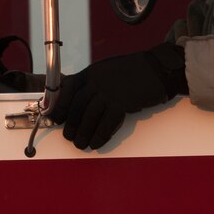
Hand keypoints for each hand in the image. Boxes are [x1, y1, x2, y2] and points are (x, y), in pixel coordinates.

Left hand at [49, 43, 187, 149]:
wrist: (158, 68)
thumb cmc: (133, 71)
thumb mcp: (107, 70)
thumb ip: (92, 82)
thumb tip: (78, 101)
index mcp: (92, 72)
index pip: (68, 89)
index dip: (60, 106)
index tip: (56, 119)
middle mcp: (97, 80)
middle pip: (77, 106)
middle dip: (71, 125)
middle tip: (69, 137)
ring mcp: (110, 91)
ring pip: (89, 117)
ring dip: (83, 134)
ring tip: (81, 144)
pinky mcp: (123, 103)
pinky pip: (106, 123)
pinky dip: (100, 136)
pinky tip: (96, 143)